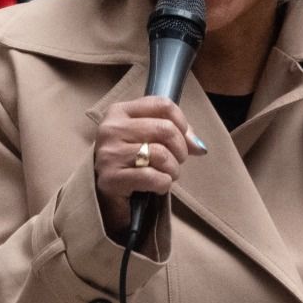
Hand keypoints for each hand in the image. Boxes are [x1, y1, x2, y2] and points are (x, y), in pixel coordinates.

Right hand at [93, 96, 193, 241]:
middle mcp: (110, 129)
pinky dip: (163, 184)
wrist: (104, 197)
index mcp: (119, 112)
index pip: (162, 105)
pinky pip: (153, 177)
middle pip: (165, 129)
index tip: (183, 140)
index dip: (182, 123)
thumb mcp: (147, 139)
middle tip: (175, 162)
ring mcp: (109, 154)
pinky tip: (156, 187)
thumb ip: (172, 132)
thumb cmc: (130, 164)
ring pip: (161, 154)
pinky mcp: (110, 178)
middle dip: (180, 150)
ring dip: (172, 170)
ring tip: (164, 175)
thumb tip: (198, 146)